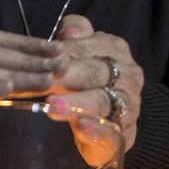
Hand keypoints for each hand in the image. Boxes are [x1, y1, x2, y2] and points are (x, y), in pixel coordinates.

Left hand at [45, 14, 141, 151]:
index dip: (63, 51)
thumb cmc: (87, 82)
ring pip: (101, 102)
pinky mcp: (122, 135)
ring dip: (77, 103)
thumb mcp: (80, 55)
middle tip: (43, 81)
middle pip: (93, 72)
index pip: (86, 46)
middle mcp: (126, 75)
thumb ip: (74, 40)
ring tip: (53, 106)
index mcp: (114, 49)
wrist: (107, 124)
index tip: (40, 56)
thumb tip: (67, 33)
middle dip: (67, 76)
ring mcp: (128, 106)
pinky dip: (96, 131)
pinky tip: (81, 128)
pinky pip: (110, 133)